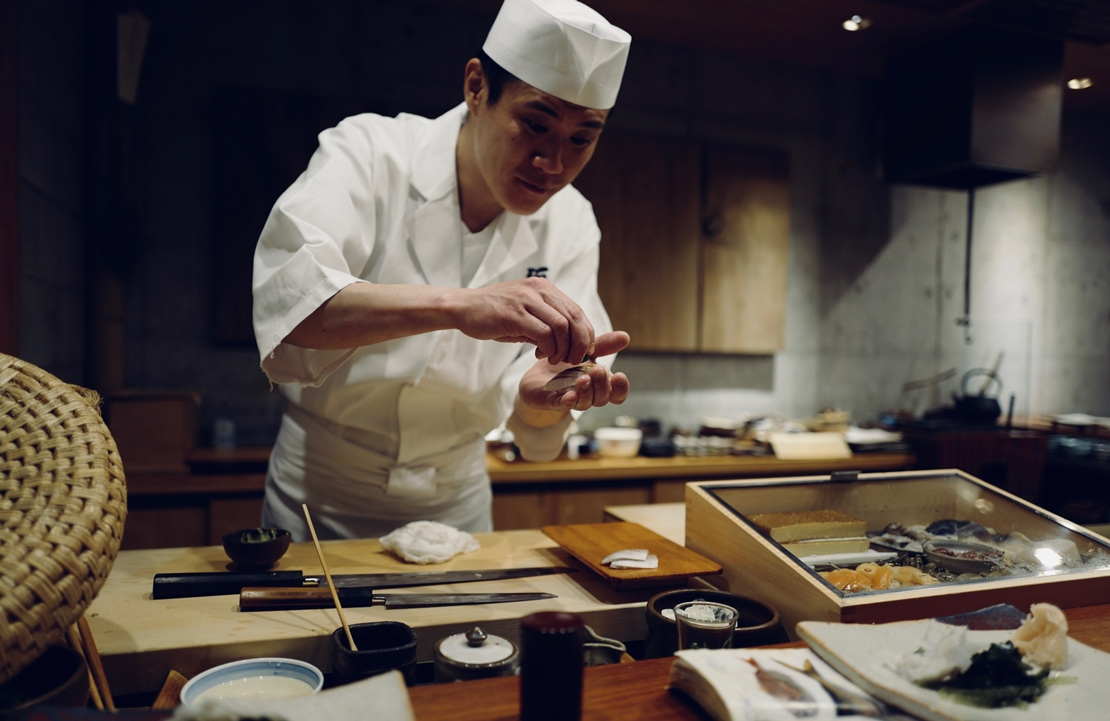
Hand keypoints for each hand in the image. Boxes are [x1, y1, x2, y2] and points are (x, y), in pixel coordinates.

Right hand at [447, 278, 594, 364]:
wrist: (463, 307)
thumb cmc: (493, 313)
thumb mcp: (525, 313)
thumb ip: (545, 322)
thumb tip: (568, 343)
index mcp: (544, 288)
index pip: (576, 310)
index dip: (585, 333)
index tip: (582, 350)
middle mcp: (538, 290)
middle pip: (574, 317)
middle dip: (579, 343)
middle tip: (575, 359)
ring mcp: (526, 301)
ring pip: (561, 326)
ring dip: (563, 348)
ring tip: (556, 359)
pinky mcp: (514, 315)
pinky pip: (543, 334)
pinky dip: (548, 349)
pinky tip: (540, 355)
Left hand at [518, 331, 630, 414]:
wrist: (538, 372)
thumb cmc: (566, 364)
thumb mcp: (585, 350)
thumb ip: (604, 345)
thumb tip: (625, 336)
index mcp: (599, 385)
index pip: (616, 394)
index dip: (621, 388)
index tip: (619, 375)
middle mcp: (588, 396)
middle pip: (602, 398)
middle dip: (602, 385)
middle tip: (598, 371)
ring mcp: (571, 401)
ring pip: (584, 403)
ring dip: (586, 392)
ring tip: (583, 378)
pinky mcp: (552, 402)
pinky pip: (561, 406)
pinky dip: (567, 402)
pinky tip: (570, 395)